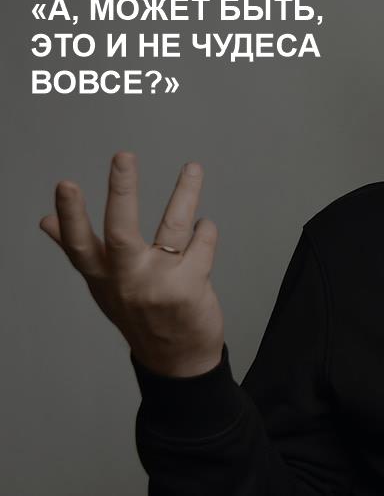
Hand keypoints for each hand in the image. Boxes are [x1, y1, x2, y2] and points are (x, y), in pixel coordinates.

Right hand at [39, 152, 224, 377]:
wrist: (177, 359)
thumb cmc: (139, 315)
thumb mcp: (103, 287)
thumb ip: (81, 251)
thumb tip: (44, 220)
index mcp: (102, 277)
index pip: (79, 243)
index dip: (70, 215)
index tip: (65, 184)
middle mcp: (127, 279)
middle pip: (121, 230)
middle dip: (122, 190)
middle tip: (123, 156)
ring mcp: (159, 282)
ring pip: (174, 226)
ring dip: (185, 193)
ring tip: (192, 168)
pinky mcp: (190, 285)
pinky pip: (202, 242)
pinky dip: (206, 230)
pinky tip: (205, 227)